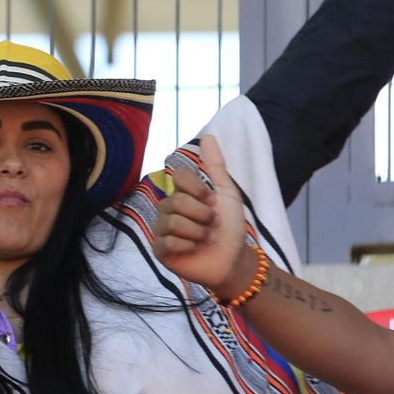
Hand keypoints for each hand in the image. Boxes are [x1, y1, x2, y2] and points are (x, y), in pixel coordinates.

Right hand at [153, 134, 252, 299]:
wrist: (233, 259)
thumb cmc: (230, 227)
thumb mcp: (227, 192)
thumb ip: (215, 165)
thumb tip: (208, 135)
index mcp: (182, 194)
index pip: (180, 177)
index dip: (199, 189)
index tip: (213, 201)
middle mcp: (168, 209)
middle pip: (177, 201)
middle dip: (202, 215)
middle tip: (212, 226)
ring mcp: (162, 230)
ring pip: (173, 221)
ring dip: (198, 232)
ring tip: (205, 239)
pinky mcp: (160, 250)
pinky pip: (168, 241)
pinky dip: (187, 246)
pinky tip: (194, 250)